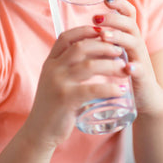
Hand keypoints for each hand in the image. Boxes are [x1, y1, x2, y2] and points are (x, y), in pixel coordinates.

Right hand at [24, 26, 127, 147]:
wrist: (39, 132)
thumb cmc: (54, 106)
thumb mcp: (56, 80)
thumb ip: (69, 67)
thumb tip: (94, 52)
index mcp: (50, 62)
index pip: (66, 37)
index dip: (85, 30)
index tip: (102, 32)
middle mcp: (53, 69)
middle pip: (81, 47)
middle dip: (104, 46)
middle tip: (119, 51)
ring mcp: (58, 83)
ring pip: (89, 66)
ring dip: (110, 65)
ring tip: (123, 68)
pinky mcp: (66, 99)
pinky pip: (92, 89)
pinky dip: (109, 88)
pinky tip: (121, 90)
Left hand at [93, 0, 162, 114]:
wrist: (146, 98)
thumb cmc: (124, 73)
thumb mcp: (115, 53)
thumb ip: (104, 41)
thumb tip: (79, 28)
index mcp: (129, 37)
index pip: (128, 14)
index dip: (119, 4)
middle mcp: (136, 44)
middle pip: (129, 24)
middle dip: (113, 19)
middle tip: (96, 19)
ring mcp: (141, 60)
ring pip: (134, 43)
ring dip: (119, 38)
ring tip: (104, 37)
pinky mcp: (143, 78)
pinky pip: (141, 70)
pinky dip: (134, 68)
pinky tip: (127, 68)